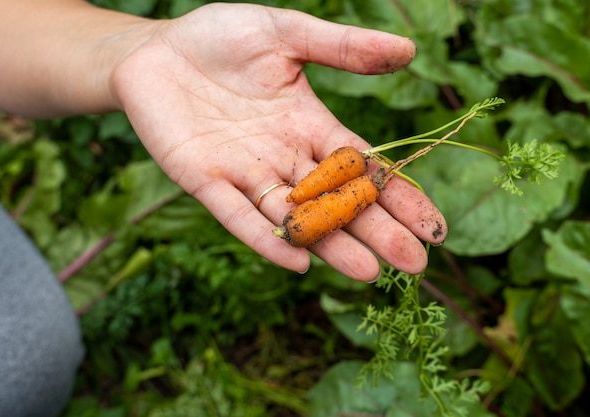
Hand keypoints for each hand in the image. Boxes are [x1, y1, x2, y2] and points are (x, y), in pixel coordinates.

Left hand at [110, 3, 446, 280]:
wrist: (155, 50)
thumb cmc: (222, 38)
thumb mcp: (286, 34)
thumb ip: (342, 48)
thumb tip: (409, 52)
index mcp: (310, 127)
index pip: (364, 169)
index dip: (399, 197)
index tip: (434, 226)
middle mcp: (285, 159)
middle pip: (338, 202)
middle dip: (376, 232)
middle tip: (414, 266)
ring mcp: (246, 174)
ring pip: (295, 216)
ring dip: (329, 244)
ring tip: (367, 272)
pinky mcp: (204, 181)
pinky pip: (238, 216)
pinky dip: (265, 239)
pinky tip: (297, 262)